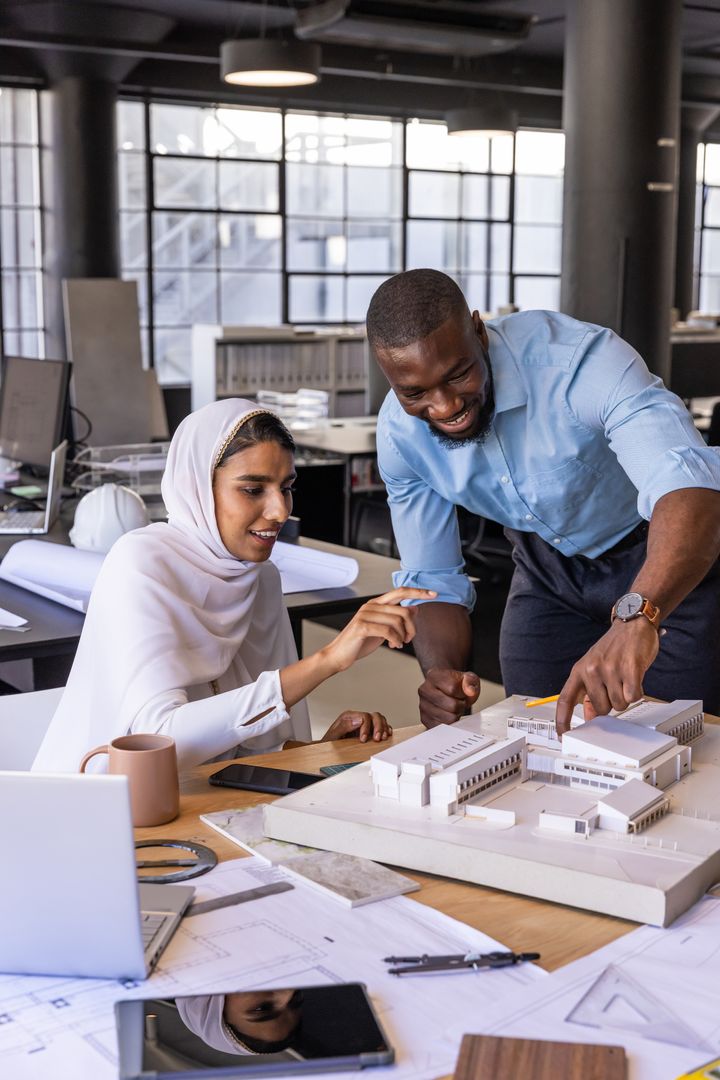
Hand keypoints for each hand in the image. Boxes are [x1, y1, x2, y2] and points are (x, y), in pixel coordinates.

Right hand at [321, 588, 435, 673]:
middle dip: (412, 627)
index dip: (418, 592)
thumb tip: (414, 608)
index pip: (401, 591)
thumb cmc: (360, 642)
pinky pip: (389, 631)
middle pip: (404, 610)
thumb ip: (396, 617)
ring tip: (398, 644)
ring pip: (398, 621)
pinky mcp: (362, 626)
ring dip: (403, 636)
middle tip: (408, 639)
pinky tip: (393, 645)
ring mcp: (365, 614)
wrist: (338, 655)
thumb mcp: (383, 628)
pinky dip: (395, 640)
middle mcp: (371, 605)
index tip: (434, 593)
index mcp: (376, 603)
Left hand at [321, 710, 392, 742]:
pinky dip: (386, 729)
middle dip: (378, 727)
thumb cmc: (330, 743)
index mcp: (348, 717)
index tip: (363, 739)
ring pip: (379, 719)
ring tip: (382, 738)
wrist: (328, 750)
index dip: (366, 727)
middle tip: (376, 739)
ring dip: (383, 728)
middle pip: (374, 716)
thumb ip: (344, 726)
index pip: (363, 716)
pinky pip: (381, 725)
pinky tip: (386, 734)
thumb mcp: (333, 735)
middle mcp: (357, 718)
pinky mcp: (369, 730)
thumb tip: (358, 720)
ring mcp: (364, 723)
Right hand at [418, 667, 480, 727]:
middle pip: (452, 706)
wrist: (443, 688)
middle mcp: (425, 690)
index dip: (462, 693)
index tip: (461, 692)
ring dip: (455, 715)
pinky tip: (448, 714)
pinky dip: (449, 723)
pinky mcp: (424, 719)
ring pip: (448, 719)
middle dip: (460, 705)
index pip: (452, 689)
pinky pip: (442, 727)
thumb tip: (470, 691)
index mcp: (434, 676)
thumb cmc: (455, 684)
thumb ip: (471, 682)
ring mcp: (423, 705)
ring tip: (453, 707)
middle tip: (459, 701)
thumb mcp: (468, 678)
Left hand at [555, 618, 659, 733]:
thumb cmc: (614, 648)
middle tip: (617, 685)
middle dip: (612, 702)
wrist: (632, 624)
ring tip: (625, 677)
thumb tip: (591, 717)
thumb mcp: (595, 666)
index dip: (562, 719)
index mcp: (579, 670)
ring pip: (619, 705)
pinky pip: (634, 696)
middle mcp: (591, 670)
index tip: (563, 734)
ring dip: (626, 696)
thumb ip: (590, 691)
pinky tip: (635, 677)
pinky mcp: (629, 669)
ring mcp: (609, 669)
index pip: (565, 700)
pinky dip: (637, 691)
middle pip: (602, 709)